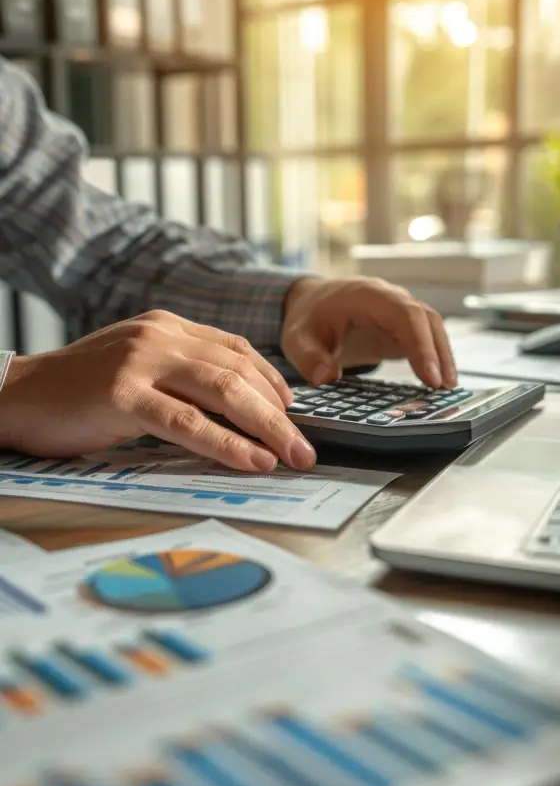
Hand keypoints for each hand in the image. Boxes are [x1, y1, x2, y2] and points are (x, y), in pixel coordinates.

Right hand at [0, 311, 316, 472]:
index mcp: (166, 326)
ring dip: (267, 427)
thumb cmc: (76, 391)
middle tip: (305, 447)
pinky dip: (226, 443)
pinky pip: (187, 421)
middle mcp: (159, 335)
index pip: (235, 348)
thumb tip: (232, 410)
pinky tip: (251, 459)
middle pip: (239, 371)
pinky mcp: (122, 394)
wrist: (16, 394)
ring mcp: (141, 361)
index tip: (292, 412)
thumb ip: (179, 377)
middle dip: (280, 413)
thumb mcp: (136, 368)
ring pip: (223, 390)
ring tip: (292, 456)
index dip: (272, 381)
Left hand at [282, 277, 456, 388]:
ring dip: (442, 355)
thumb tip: (327, 377)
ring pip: (432, 327)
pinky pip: (425, 337)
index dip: (420, 344)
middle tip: (444, 387)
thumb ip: (309, 357)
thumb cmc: (308, 319)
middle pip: (426, 319)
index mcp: (368, 295)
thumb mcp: (297, 339)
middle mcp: (390, 298)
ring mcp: (399, 310)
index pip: (405, 315)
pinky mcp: (402, 325)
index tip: (429, 376)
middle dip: (438, 353)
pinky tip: (437, 383)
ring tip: (447, 388)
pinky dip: (434, 357)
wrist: (311, 304)